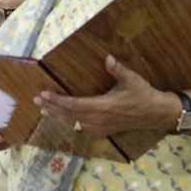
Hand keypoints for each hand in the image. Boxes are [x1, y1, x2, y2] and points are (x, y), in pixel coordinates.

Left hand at [33, 54, 173, 138]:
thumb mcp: (131, 79)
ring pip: (74, 124)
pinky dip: (69, 124)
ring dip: (57, 117)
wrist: (155, 114)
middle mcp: (99, 120)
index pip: (75, 105)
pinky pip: (81, 129)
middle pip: (70, 115)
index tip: (44, 94)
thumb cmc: (142, 93)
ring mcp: (100, 128)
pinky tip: (62, 120)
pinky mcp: (103, 132)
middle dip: (52, 108)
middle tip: (36, 100)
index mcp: (103, 106)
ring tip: (43, 110)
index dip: (58, 100)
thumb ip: (118, 69)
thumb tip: (107, 58)